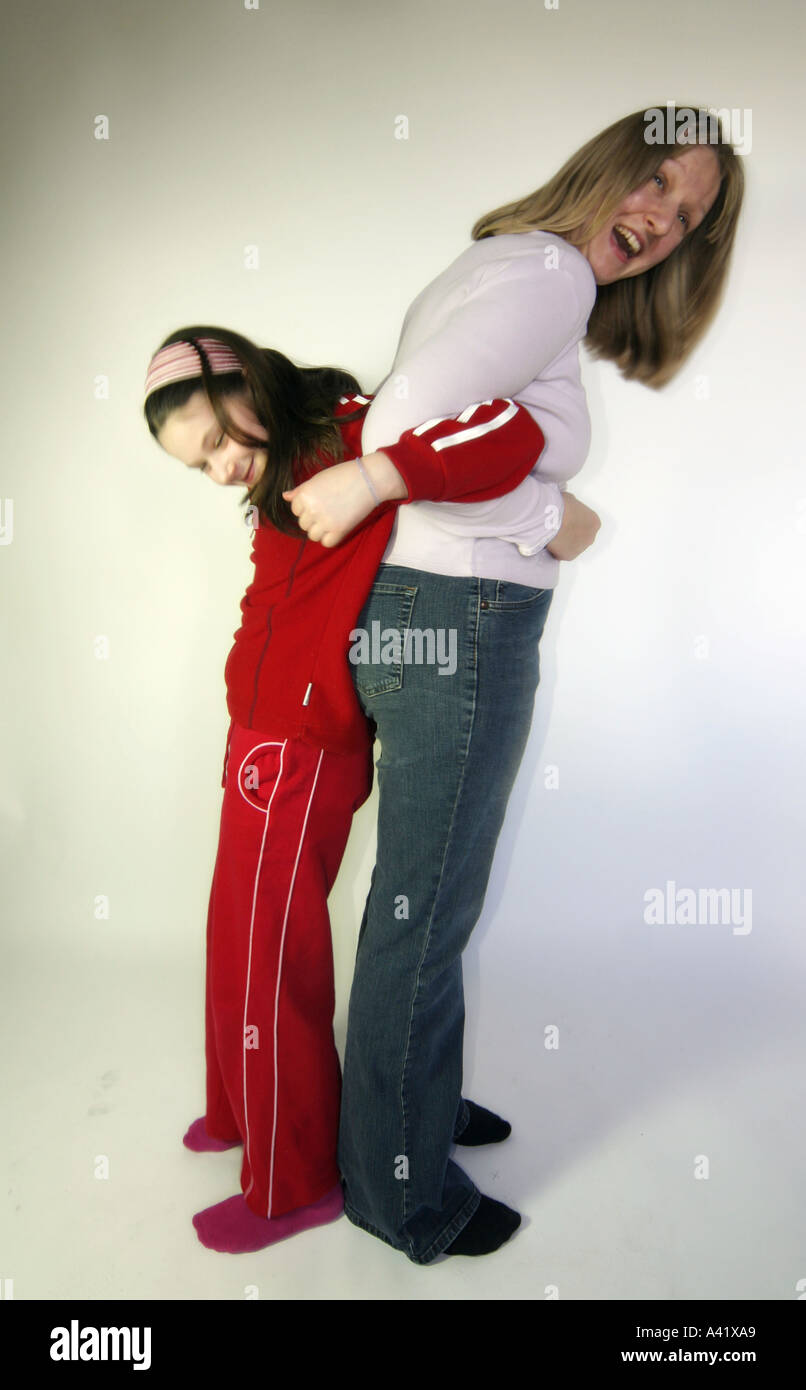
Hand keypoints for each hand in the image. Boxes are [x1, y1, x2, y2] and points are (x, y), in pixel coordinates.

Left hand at [282, 451, 406, 546]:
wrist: (369, 479)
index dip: (306, 507)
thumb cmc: (344, 475)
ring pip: (313, 535)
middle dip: (313, 519)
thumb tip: (285, 496)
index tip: (320, 502)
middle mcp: (312, 509)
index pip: (295, 510)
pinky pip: (326, 542)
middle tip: (328, 510)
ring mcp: (325, 521)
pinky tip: (337, 528)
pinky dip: (330, 538)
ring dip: (320, 530)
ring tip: (332, 519)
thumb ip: (301, 490)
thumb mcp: (318, 479)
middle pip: (303, 524)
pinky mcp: (339, 530)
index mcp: (305, 494)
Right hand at [545, 491, 601, 560]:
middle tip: (559, 528)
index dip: (575, 522)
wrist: (550, 517)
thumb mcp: (571, 500)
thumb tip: (569, 510)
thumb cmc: (561, 505)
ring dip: (564, 543)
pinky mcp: (569, 556)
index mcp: (595, 522)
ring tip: (552, 535)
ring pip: (572, 547)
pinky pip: (562, 554)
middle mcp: (591, 537)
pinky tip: (549, 542)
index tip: (566, 520)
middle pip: (582, 537)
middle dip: (572, 534)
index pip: (587, 524)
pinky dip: (556, 550)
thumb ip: (574, 508)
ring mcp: (581, 549)